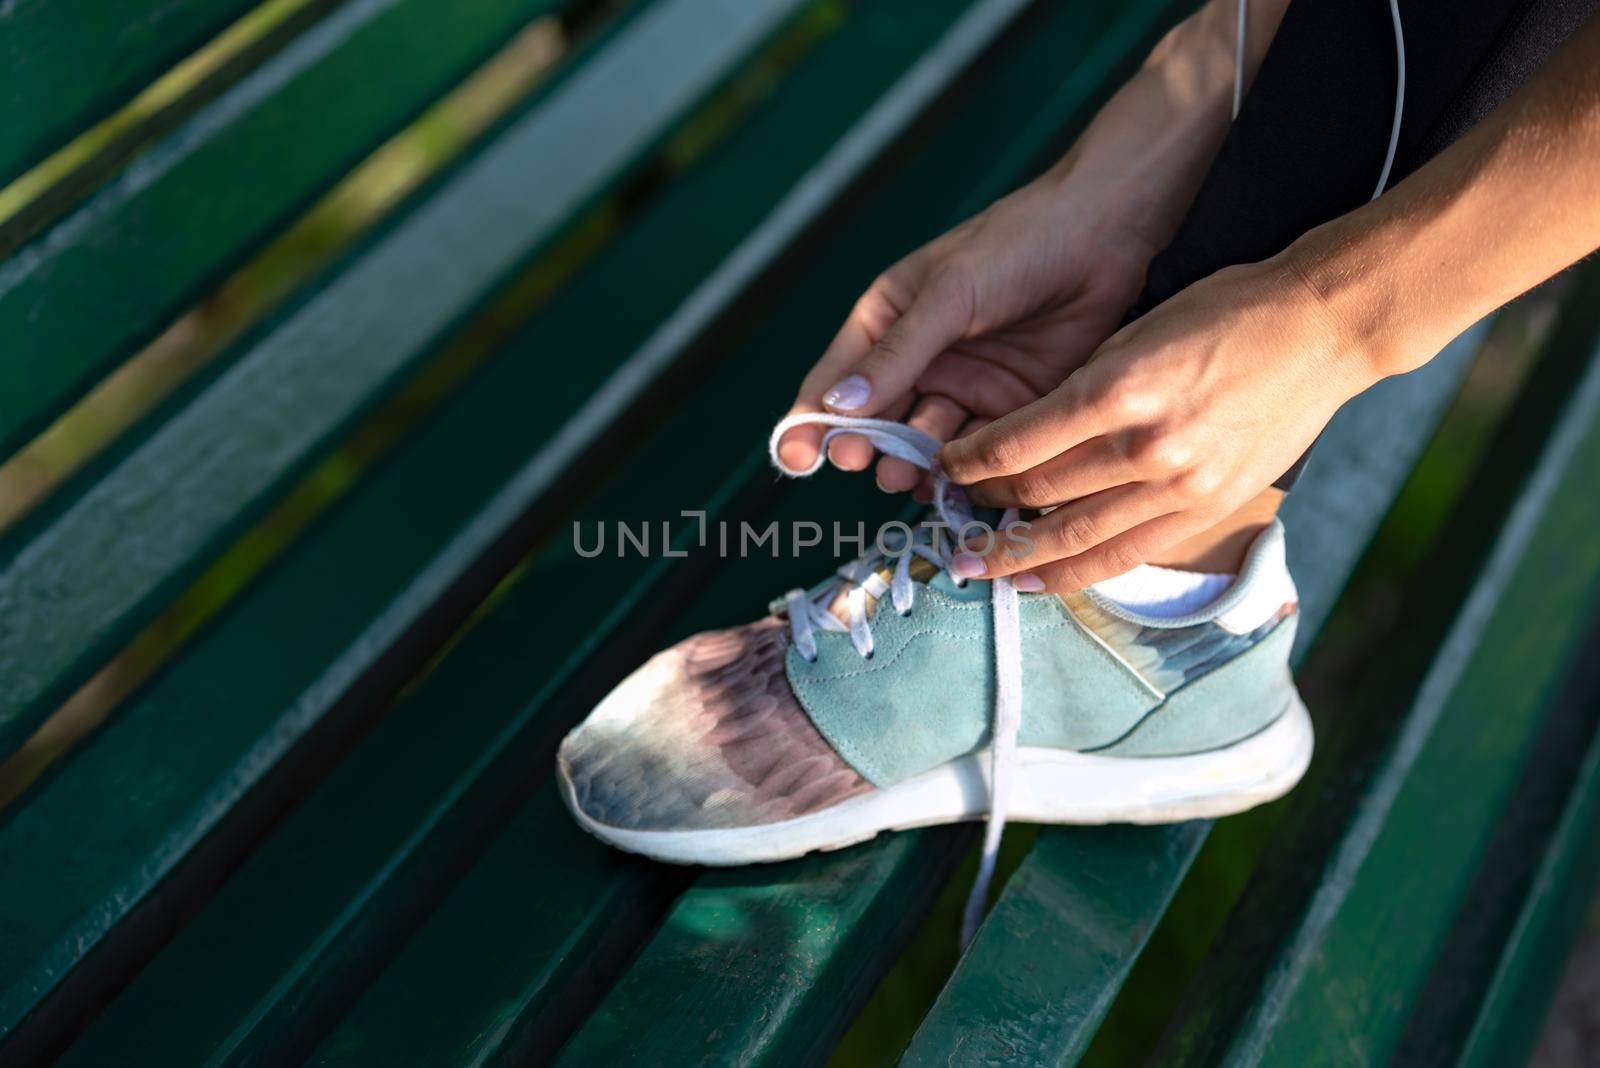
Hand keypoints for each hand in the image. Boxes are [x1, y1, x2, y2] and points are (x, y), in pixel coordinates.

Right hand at [775, 178, 1154, 493]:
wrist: (1106, 234)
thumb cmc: (1018, 243)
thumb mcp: (948, 294)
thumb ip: (897, 354)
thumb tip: (834, 408)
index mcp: (888, 322)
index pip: (835, 380)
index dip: (811, 421)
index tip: (796, 458)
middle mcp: (920, 360)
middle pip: (878, 421)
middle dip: (869, 448)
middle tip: (866, 465)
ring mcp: (965, 387)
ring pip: (925, 443)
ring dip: (915, 464)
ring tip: (910, 478)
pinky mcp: (1011, 408)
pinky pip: (979, 451)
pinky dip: (967, 472)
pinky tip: (958, 485)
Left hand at [940, 258, 1381, 589]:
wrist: (1322, 327)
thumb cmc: (1226, 311)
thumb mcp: (1136, 330)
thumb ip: (1083, 387)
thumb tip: (1026, 435)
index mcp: (1117, 387)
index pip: (1017, 442)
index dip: (969, 462)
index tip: (945, 465)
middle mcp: (1143, 444)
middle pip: (1036, 490)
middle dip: (983, 507)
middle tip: (947, 516)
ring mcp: (1178, 484)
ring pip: (1073, 536)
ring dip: (1014, 557)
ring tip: (972, 568)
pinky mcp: (1207, 508)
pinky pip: (1125, 554)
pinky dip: (1074, 572)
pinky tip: (1037, 582)